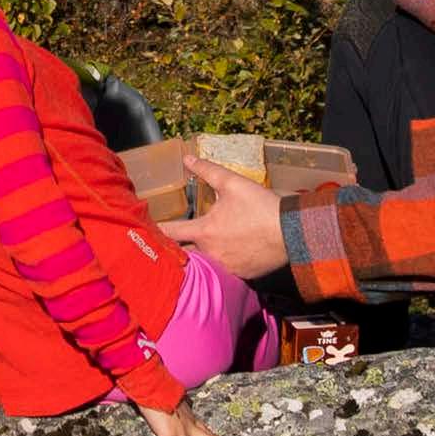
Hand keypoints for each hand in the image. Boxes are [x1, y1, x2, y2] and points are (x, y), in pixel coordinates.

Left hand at [160, 157, 290, 280]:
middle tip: (174, 241)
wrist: (290, 232)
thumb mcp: (233, 183)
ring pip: (205, 265)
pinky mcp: (240, 277)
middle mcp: (209, 254)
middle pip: (183, 254)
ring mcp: (224, 268)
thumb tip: (187, 158)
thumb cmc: (260, 206)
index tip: (144, 230)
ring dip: (199, 258)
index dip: (157, 229)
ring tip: (200, 250)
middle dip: (177, 248)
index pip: (171, 232)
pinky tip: (229, 256)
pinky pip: (224, 273)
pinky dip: (222, 265)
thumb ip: (208, 170)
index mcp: (204, 231)